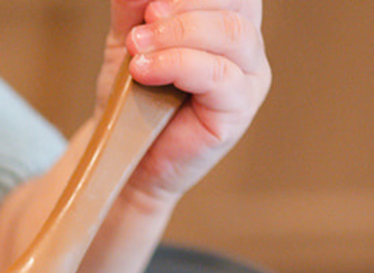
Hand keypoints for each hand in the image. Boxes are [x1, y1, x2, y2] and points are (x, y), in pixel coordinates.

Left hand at [103, 0, 269, 203]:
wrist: (124, 155)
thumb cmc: (131, 99)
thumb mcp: (126, 40)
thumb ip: (134, 6)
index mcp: (226, 14)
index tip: (149, 3)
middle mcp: (245, 40)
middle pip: (234, 1)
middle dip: (182, 5)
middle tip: (142, 21)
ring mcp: (249, 75)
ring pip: (230, 33)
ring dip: (178, 34)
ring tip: (137, 47)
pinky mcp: (239, 107)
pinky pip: (219, 75)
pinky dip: (179, 65)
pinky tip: (145, 71)